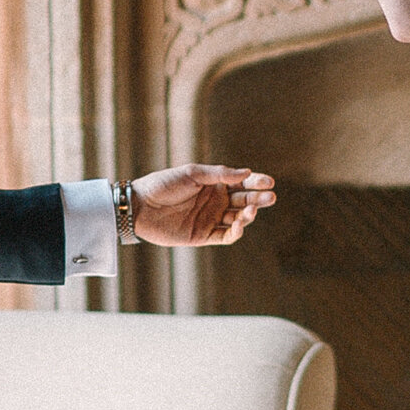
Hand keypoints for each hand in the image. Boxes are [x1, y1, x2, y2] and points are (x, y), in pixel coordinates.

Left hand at [128, 164, 275, 247]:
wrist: (139, 206)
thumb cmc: (163, 185)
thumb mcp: (192, 173)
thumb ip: (220, 174)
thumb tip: (247, 173)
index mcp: (214, 184)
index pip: (242, 183)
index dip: (256, 182)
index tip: (268, 182)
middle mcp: (216, 202)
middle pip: (243, 201)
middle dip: (258, 199)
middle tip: (270, 197)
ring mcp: (210, 220)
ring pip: (237, 219)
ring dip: (248, 215)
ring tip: (252, 209)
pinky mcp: (203, 236)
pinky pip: (224, 236)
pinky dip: (235, 232)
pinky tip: (240, 225)